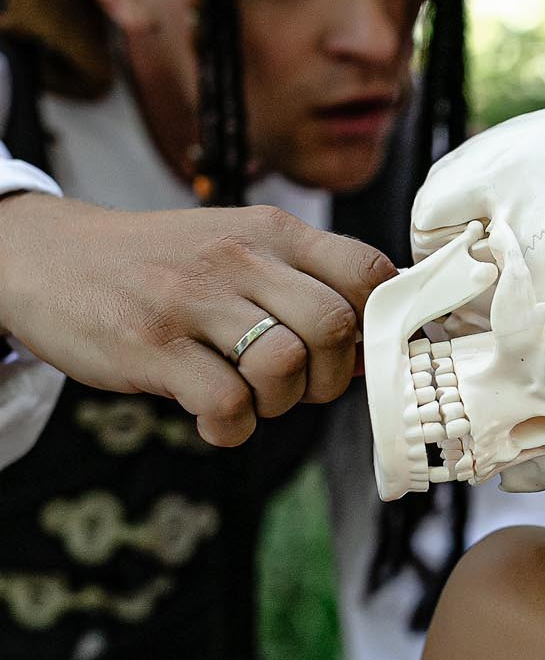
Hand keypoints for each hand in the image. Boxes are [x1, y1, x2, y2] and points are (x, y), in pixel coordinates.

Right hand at [0, 194, 393, 445]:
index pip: (367, 270)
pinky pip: (226, 404)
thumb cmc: (160, 264)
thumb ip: (300, 282)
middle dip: (330, 378)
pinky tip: (214, 419)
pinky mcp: (151, 345)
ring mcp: (192, 300)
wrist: (50, 256)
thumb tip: (370, 348)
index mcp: (272, 231)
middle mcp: (238, 258)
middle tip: (298, 386)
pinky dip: (232, 428)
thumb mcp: (235, 246)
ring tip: (251, 399)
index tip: (354, 353)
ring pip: (284, 365)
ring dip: (280, 403)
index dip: (379, 324)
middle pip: (335, 327)